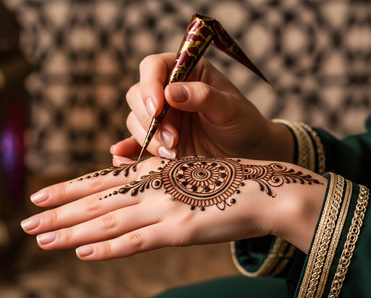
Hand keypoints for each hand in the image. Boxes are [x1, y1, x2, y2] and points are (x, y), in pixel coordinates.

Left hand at [21, 156, 326, 259]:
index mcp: (154, 172)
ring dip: (72, 231)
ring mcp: (165, 207)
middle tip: (25, 222)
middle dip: (58, 212)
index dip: (68, 189)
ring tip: (41, 239)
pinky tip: (84, 253)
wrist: (269, 189)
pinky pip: (138, 241)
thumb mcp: (187, 175)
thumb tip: (129, 188)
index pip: (102, 181)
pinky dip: (109, 248)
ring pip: (109, 220)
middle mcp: (153, 186)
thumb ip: (157, 183)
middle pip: (96, 201)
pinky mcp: (181, 230)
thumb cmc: (228, 182)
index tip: (39, 196)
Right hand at [111, 53, 293, 165]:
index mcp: (185, 71)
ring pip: (135, 120)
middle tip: (173, 140)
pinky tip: (122, 157)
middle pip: (137, 95)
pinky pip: (134, 142)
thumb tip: (171, 92)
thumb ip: (203, 97)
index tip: (157, 108)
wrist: (247, 152)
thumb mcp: (230, 108)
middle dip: (151, 120)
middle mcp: (167, 91)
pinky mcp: (157, 139)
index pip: (153, 67)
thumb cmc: (242, 122)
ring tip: (172, 153)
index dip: (150, 85)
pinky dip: (128, 150)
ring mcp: (161, 116)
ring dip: (148, 138)